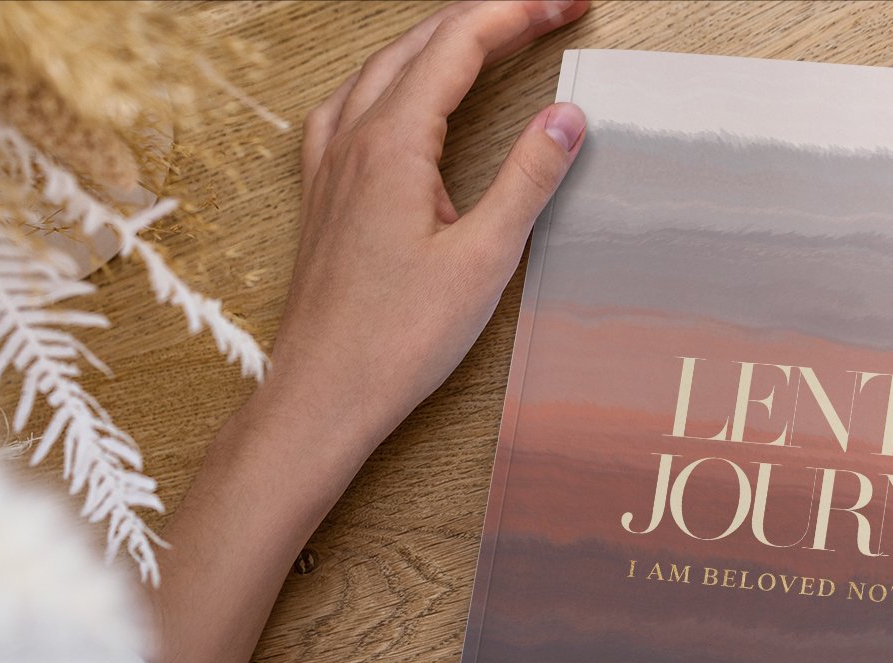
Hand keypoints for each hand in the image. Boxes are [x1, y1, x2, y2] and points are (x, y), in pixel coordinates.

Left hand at [151, 0, 586, 662]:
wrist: (324, 393)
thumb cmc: (398, 340)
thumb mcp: (484, 260)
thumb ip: (528, 179)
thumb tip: (567, 116)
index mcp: (392, 142)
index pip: (460, 43)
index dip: (519, 12)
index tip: (569, 2)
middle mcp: (351, 136)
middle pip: (422, 41)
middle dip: (489, 15)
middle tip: (549, 11)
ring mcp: (329, 160)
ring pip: (384, 65)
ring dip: (441, 39)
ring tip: (491, 35)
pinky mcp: (323, 189)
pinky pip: (354, 101)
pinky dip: (396, 75)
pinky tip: (405, 94)